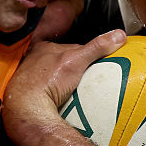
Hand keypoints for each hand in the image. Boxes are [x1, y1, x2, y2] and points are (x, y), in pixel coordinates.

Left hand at [3, 29, 126, 135]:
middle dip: (74, 69)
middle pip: (63, 62)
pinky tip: (62, 101)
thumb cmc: (46, 81)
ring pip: (54, 78)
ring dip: (65, 84)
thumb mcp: (77, 60)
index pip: (71, 47)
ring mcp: (31, 79)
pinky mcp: (30, 96)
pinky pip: (47, 93)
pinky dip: (55, 95)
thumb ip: (97, 47)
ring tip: (76, 92)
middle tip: (87, 79)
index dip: (85, 54)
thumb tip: (118, 36)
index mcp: (44, 48)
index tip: (95, 62)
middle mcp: (35, 62)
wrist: (27, 109)